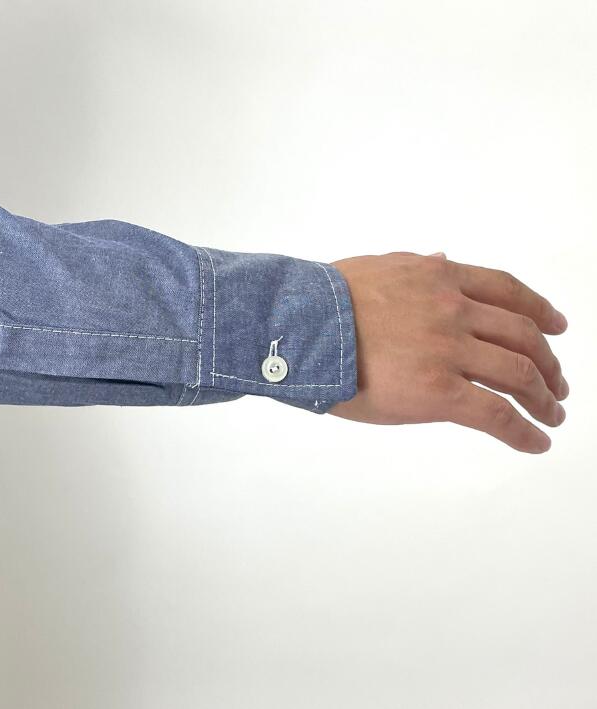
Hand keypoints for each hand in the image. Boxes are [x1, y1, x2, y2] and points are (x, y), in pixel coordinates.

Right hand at [328, 251, 568, 453]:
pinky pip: (496, 414)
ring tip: (552, 413)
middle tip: (556, 382)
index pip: (506, 291)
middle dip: (547, 361)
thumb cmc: (325, 301)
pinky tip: (536, 442)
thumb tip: (441, 259)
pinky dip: (524, 430)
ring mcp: (449, 350)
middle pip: (522, 335)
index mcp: (439, 278)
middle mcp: (453, 310)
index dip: (539, 309)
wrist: (300, 327)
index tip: (556, 325)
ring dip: (543, 397)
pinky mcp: (438, 392)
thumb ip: (417, 266)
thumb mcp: (379, 267)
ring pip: (518, 374)